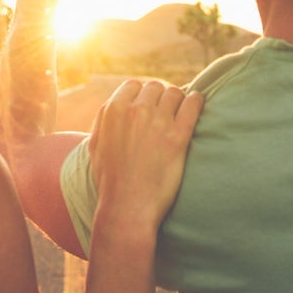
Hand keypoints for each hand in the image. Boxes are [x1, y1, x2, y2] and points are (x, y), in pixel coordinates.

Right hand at [89, 79, 203, 232]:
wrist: (128, 207)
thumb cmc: (110, 181)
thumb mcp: (95, 146)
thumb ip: (103, 121)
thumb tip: (115, 106)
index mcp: (114, 110)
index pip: (134, 85)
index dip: (143, 94)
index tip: (150, 103)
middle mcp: (136, 111)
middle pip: (156, 87)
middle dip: (161, 97)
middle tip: (166, 110)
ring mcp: (159, 122)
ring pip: (175, 93)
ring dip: (178, 100)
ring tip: (181, 111)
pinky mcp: (178, 137)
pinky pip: (193, 105)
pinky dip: (196, 102)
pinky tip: (197, 105)